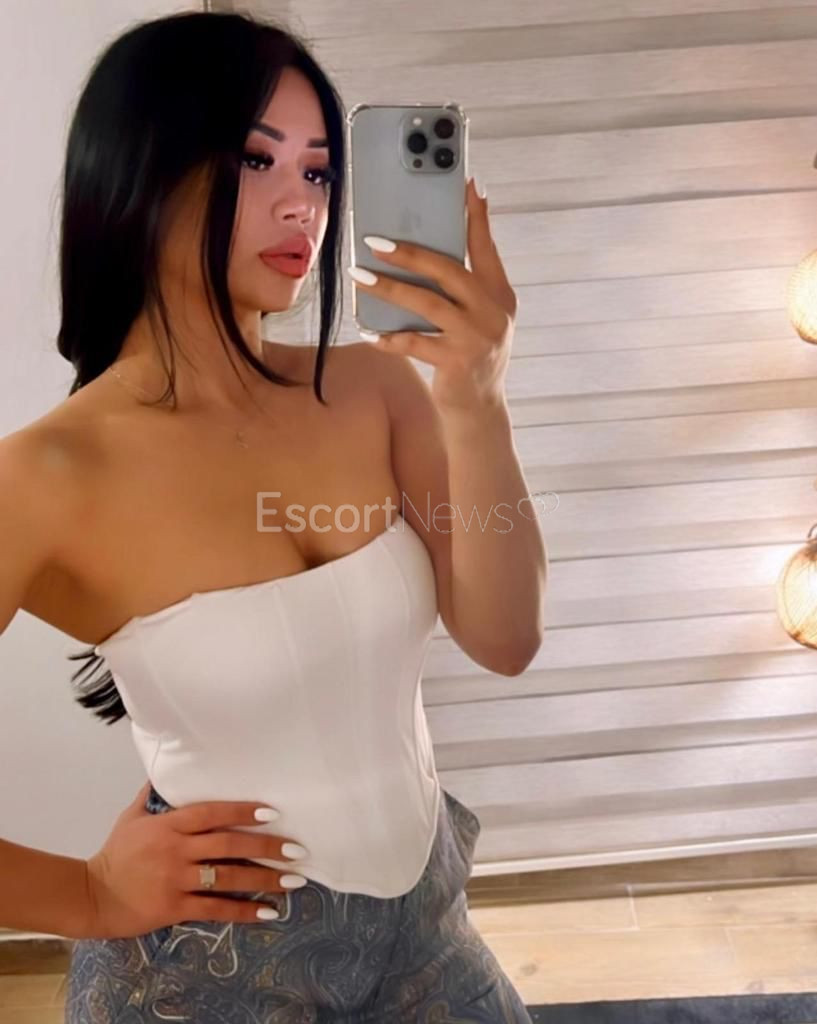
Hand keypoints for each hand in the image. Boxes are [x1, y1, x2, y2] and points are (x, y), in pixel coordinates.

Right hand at [83, 780, 306, 938]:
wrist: (92, 895)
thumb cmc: (115, 853)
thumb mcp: (131, 817)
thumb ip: (151, 796)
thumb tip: (163, 769)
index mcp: (169, 826)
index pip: (213, 813)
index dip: (243, 811)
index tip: (272, 812)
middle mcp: (177, 850)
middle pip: (229, 845)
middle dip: (266, 847)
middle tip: (297, 850)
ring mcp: (176, 880)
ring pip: (228, 877)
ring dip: (264, 879)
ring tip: (293, 881)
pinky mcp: (174, 907)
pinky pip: (216, 909)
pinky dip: (244, 911)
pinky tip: (268, 913)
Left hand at [351, 176, 516, 414]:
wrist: (480, 410)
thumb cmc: (472, 356)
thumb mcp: (480, 317)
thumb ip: (466, 285)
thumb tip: (430, 251)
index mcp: (500, 295)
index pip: (486, 247)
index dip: (476, 216)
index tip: (467, 184)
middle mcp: (492, 313)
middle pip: (448, 270)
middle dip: (410, 252)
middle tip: (375, 240)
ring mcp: (475, 338)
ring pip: (427, 302)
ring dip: (389, 287)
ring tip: (359, 275)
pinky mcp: (456, 362)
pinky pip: (414, 342)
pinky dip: (388, 336)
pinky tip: (368, 330)